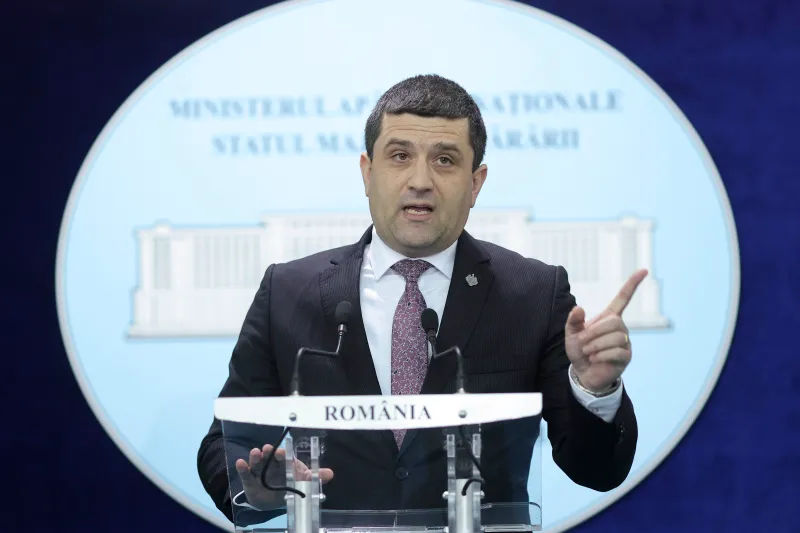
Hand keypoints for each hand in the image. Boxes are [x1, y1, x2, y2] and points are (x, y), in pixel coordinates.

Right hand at [234, 444, 334, 510]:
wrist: (271, 500)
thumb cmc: (288, 485)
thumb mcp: (302, 481)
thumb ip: (314, 477)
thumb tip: (330, 474)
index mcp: (285, 463)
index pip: (284, 457)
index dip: (282, 454)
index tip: (280, 452)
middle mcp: (272, 465)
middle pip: (269, 457)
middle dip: (267, 453)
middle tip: (265, 449)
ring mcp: (260, 472)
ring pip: (257, 463)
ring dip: (255, 458)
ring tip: (254, 453)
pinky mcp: (250, 481)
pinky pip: (246, 474)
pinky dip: (242, 468)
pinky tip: (240, 463)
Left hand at [564, 269, 647, 392]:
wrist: (584, 373)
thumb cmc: (580, 350)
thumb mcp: (572, 334)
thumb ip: (573, 321)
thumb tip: (578, 308)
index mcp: (609, 317)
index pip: (623, 298)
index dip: (632, 284)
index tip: (644, 270)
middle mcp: (620, 327)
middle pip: (614, 321)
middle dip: (594, 332)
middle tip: (582, 341)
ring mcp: (625, 342)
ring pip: (615, 337)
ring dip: (595, 344)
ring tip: (588, 351)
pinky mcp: (626, 356)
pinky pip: (617, 351)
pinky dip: (601, 355)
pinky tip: (595, 358)